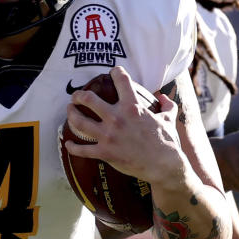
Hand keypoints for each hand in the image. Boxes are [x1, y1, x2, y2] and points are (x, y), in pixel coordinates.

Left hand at [64, 66, 186, 186]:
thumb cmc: (167, 142)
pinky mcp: (104, 152)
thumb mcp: (169, 120)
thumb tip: (163, 96)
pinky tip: (68, 144)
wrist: (164, 166)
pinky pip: (82, 150)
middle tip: (77, 96)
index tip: (112, 71)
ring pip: (79, 121)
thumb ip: (167, 106)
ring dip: (71, 115)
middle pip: (88, 99)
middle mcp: (117, 118)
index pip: (122, 81)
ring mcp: (108, 136)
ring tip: (70, 111)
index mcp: (132, 107)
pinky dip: (72, 147)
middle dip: (79, 95)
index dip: (116, 72)